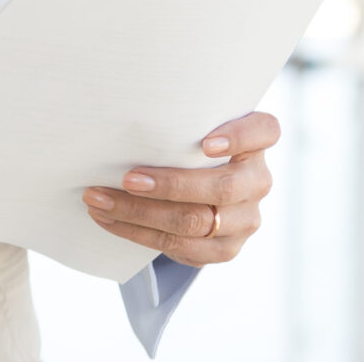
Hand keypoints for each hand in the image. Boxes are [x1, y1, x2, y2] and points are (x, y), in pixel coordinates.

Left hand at [82, 111, 279, 267]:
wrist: (194, 193)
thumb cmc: (182, 148)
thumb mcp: (188, 131)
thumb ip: (176, 125)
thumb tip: (115, 115)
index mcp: (255, 144)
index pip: (264, 132)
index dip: (239, 137)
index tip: (204, 143)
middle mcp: (257, 181)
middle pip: (223, 187)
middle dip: (170, 185)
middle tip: (127, 180)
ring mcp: (246, 218)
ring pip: (197, 221)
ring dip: (140, 213)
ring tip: (99, 200)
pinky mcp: (227, 248)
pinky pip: (182, 247)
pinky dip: (138, 233)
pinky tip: (109, 220)